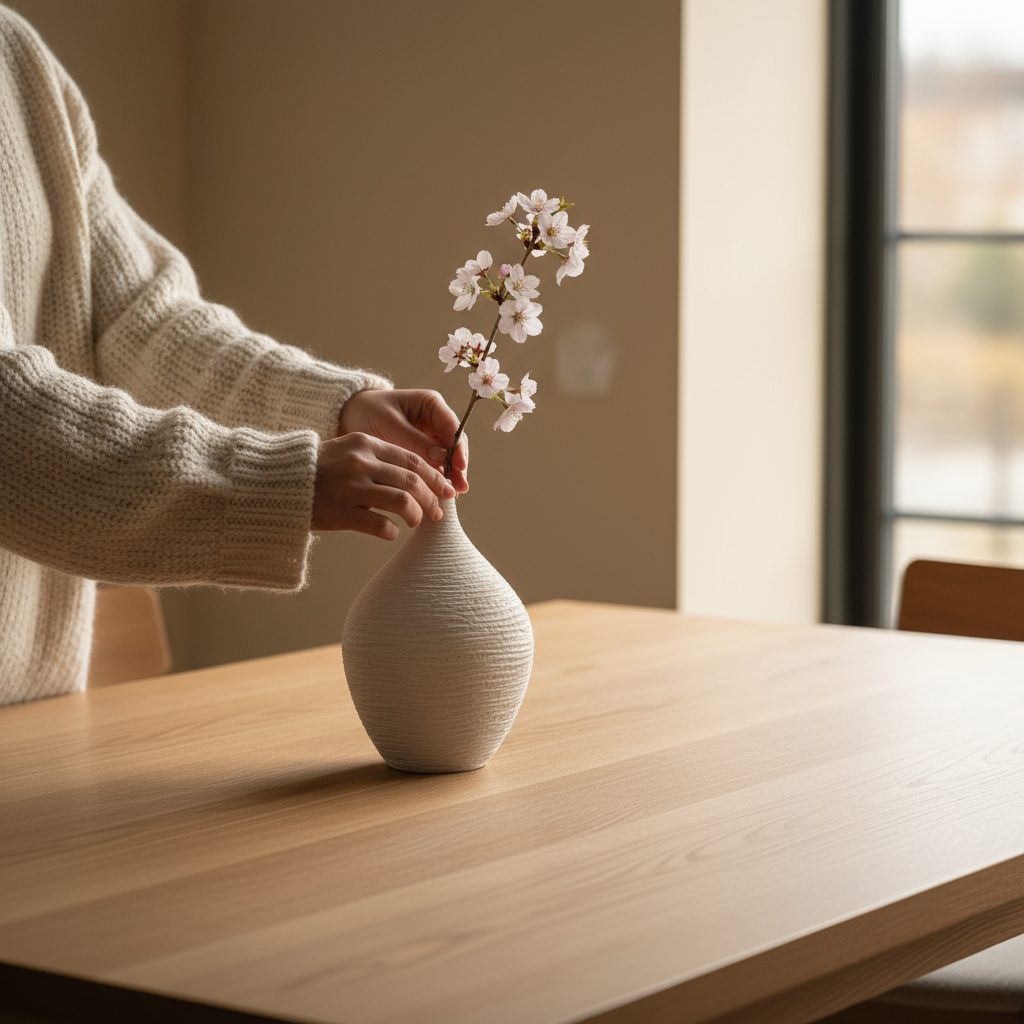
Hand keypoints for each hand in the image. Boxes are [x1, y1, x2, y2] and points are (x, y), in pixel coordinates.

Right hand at [311, 433, 455, 538]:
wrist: (277, 482)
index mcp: (365, 444)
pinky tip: (391, 532)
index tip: (446, 490)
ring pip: (402, 502)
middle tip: (437, 512)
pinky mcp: (341, 513)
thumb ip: (379, 459)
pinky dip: (392, 531)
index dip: (435, 477)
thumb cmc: (319, 470)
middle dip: (431, 499)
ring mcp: (350, 488)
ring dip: (416, 515)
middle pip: (412, 481)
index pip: (412, 459)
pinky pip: (380, 526)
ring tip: (416, 522)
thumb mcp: (348, 451)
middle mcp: (360, 463)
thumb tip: (421, 479)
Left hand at [337, 389, 468, 493]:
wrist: (351, 416)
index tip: (459, 467)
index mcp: (431, 404)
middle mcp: (437, 419)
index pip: (452, 426)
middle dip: (458, 465)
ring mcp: (432, 435)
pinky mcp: (425, 450)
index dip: (458, 448)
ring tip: (452, 495)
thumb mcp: (389, 425)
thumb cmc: (368, 413)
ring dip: (451, 475)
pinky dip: (438, 478)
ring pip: (449, 456)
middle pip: (455, 444)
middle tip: (459, 487)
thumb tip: (442, 458)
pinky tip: (439, 493)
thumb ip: (415, 440)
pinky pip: (436, 464)